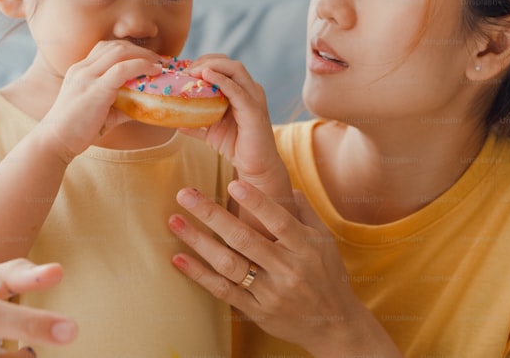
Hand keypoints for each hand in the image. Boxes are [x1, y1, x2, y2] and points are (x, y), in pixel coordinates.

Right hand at [41, 40, 161, 159]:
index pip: (106, 48)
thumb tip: (145, 106)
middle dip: (140, 50)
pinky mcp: (95, 89)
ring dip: (143, 56)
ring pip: (120, 52)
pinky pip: (123, 69)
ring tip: (158, 65)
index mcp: (80, 70)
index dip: (129, 50)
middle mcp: (82, 68)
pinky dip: (141, 66)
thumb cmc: (76, 129)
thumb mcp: (99, 110)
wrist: (55, 141)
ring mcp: (87, 77)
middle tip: (157, 61)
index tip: (146, 59)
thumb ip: (121, 104)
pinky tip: (153, 72)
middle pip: (116, 46)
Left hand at [168, 181, 396, 355]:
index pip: (279, 221)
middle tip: (185, 194)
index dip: (256, 202)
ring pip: (228, 265)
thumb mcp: (325, 241)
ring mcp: (270, 293)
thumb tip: (286, 185)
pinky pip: (223, 291)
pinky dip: (199, 275)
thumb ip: (305, 212)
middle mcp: (288, 270)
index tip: (233, 182)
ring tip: (175, 221)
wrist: (334, 326)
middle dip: (212, 215)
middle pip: (245, 239)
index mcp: (306, 248)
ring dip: (199, 242)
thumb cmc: (328, 275)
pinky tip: (179, 258)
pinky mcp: (257, 312)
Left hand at [180, 56, 293, 211]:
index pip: (223, 65)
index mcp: (242, 90)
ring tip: (192, 72)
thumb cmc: (237, 146)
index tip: (183, 70)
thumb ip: (197, 123)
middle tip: (184, 71)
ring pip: (235, 69)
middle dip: (205, 61)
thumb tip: (176, 122)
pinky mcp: (254, 110)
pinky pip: (237, 90)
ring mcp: (254, 98)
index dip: (203, 63)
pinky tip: (206, 76)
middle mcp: (250, 89)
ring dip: (211, 66)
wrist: (255, 166)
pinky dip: (221, 80)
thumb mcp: (212, 131)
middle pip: (228, 63)